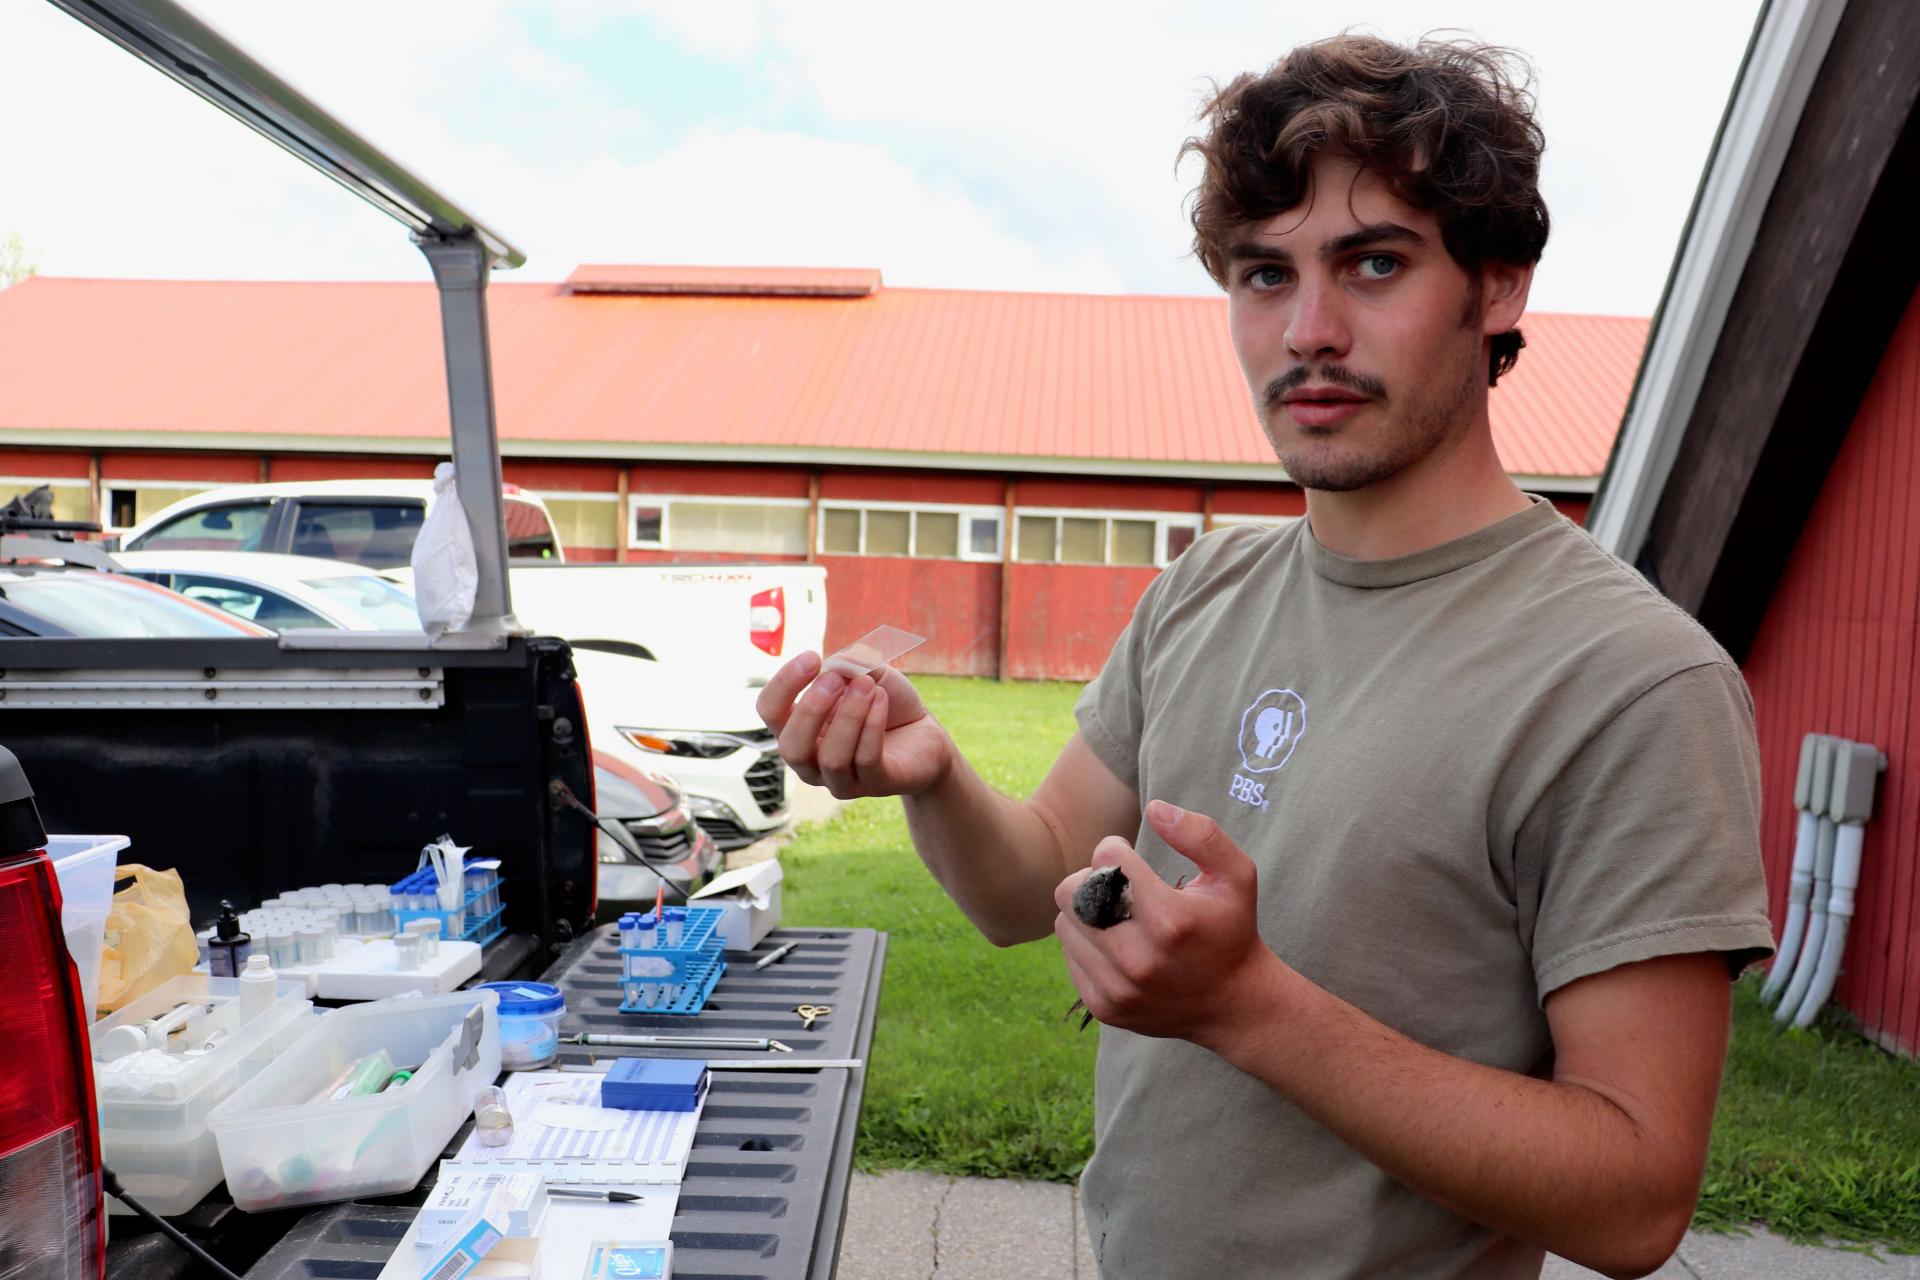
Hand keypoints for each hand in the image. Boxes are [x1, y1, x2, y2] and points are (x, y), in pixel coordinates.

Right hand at [756, 651, 954, 798]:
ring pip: (831, 757)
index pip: (770, 711)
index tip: (812, 657)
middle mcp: (811, 761)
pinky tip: (882, 699)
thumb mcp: (866, 674)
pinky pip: (866, 759)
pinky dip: (872, 725)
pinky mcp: (874, 784)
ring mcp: (840, 779)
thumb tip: (837, 664)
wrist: (925, 734)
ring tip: (868, 684)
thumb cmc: (883, 703)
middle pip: (790, 746)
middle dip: (812, 709)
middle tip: (837, 679)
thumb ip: (848, 665)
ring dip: (849, 715)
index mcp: (798, 730)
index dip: (784, 683)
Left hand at [1053, 799, 1285, 1048]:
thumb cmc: (1232, 929)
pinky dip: (1086, 943)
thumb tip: (1154, 808)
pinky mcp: (1103, 1006)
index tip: (1131, 859)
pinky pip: (1069, 955)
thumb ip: (1201, 834)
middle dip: (1091, 879)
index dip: (1116, 849)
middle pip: (1071, 891)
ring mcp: (1118, 988)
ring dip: (1086, 912)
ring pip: (1064, 922)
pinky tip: (1117, 945)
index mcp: (1169, 920)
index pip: (1105, 859)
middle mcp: (1139, 959)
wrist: (1235, 1005)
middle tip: (1117, 886)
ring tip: (1119, 916)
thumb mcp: (1236, 875)